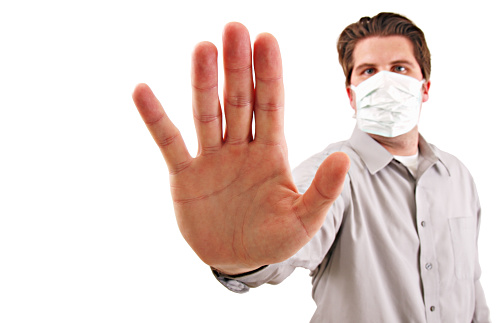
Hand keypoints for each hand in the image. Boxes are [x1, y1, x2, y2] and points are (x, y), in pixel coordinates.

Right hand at [132, 22, 349, 274]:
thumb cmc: (274, 239)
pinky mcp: (185, 176)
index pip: (271, 105)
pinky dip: (156, 119)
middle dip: (238, 67)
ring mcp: (212, 158)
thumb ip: (322, 191)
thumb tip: (343, 159)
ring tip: (202, 48)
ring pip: (207, 113)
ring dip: (203, 82)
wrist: (238, 260)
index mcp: (271, 152)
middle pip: (238, 100)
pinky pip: (169, 143)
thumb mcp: (303, 221)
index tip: (267, 40)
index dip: (269, 74)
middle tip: (235, 29)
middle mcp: (241, 147)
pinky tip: (142, 91)